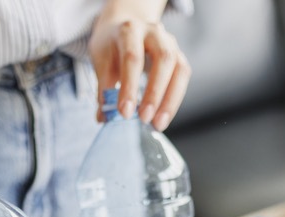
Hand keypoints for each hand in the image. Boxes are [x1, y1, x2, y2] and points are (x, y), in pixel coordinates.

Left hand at [89, 1, 190, 130]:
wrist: (125, 24)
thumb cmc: (112, 45)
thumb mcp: (101, 60)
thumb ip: (104, 88)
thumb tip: (104, 118)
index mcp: (130, 30)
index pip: (132, 58)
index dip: (129, 87)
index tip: (124, 112)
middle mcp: (154, 32)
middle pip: (163, 59)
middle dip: (155, 92)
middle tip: (144, 119)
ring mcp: (170, 43)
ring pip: (179, 69)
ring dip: (170, 100)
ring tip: (158, 124)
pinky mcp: (179, 56)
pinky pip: (182, 78)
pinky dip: (174, 99)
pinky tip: (163, 116)